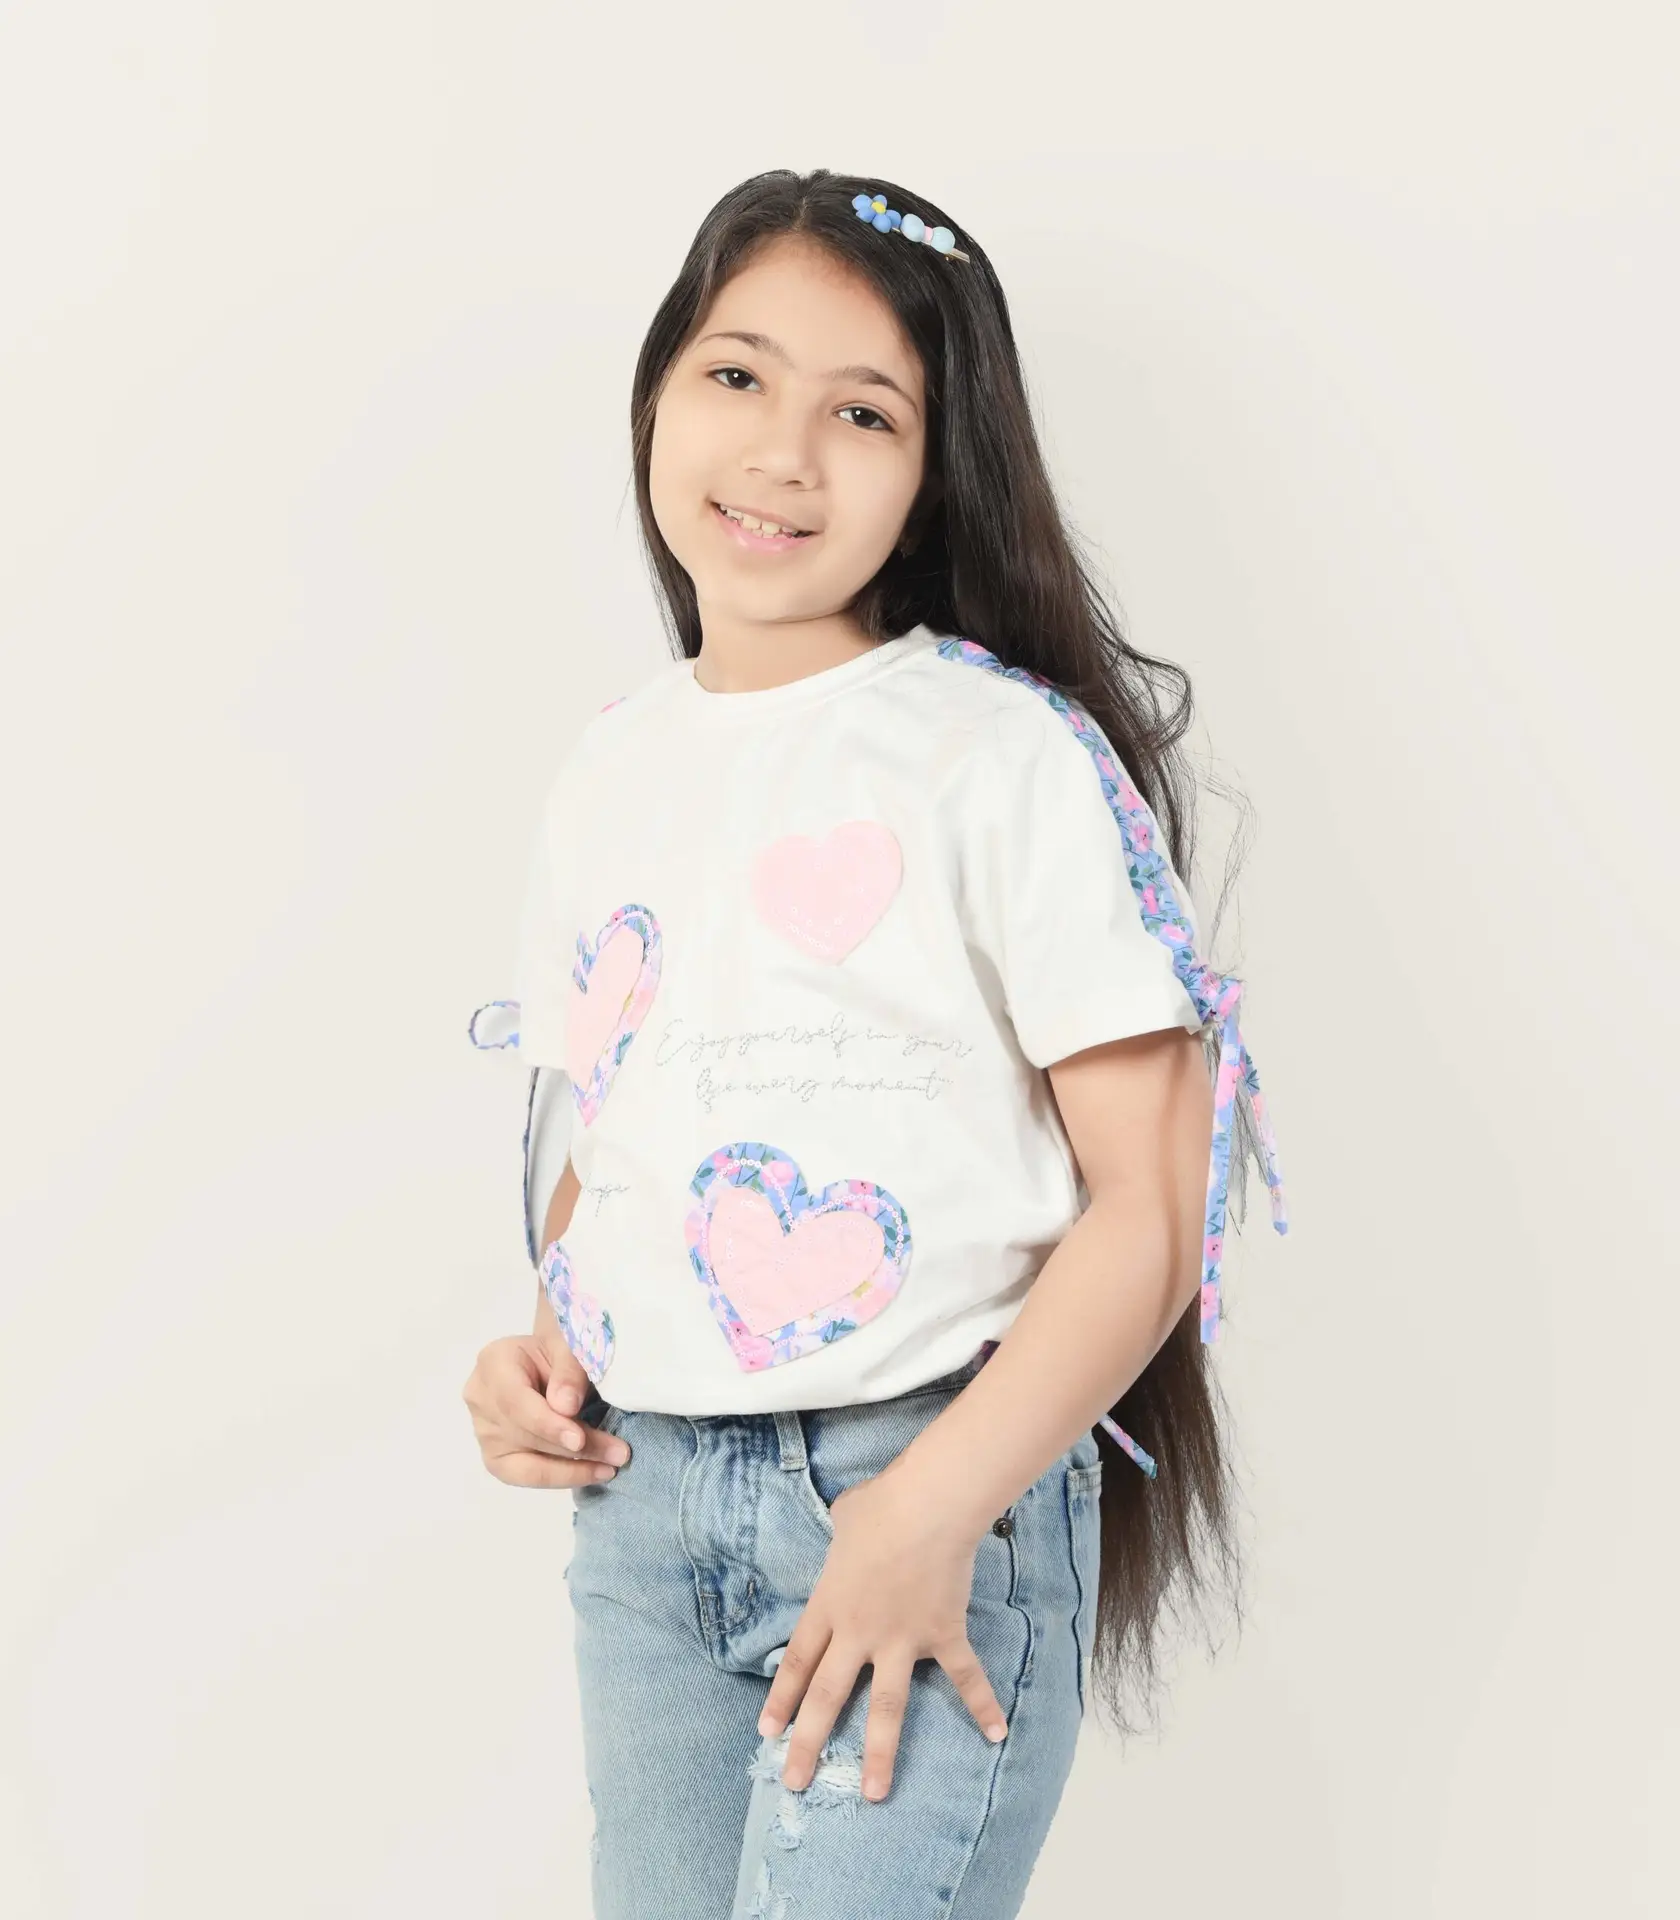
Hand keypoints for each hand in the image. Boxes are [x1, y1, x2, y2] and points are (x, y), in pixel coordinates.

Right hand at [461, 1332, 629, 1486]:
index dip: (546, 1424)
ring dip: (573, 1468)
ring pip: (525, 1463)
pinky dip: (562, 1477)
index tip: (579, 1439)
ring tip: (610, 1466)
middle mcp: (482, 1400)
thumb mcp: (570, 1344)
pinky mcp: (496, 1456)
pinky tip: (592, 1472)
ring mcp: (485, 1432)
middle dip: (574, 1448)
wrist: (552, 1361)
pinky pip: (527, 1476)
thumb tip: (566, 1407)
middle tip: (617, 1453)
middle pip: (524, 1434)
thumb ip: (569, 1370)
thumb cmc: (562, 1349)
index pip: (514, 1402)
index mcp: (494, 1363)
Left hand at [756, 1465, 1007, 1801]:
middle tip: (793, 1782)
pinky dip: (983, 1704)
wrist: (927, 1507)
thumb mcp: (845, 1517)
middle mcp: (859, 1632)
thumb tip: (850, 1522)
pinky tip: (997, 1734)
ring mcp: (901, 1640)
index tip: (767, 1734)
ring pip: (886, 1708)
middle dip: (808, 1743)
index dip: (781, 1699)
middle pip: (827, 1695)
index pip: (798, 1661)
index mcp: (829, 1604)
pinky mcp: (942, 1636)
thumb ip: (843, 1534)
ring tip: (873, 1794)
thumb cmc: (881, 1506)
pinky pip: (964, 1676)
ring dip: (880, 1754)